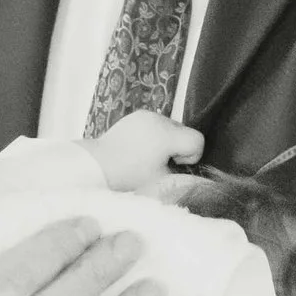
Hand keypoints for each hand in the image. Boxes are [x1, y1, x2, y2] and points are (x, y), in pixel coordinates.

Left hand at [84, 112, 202, 192]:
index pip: (197, 139)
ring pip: (171, 127)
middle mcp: (159, 119)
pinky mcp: (137, 115)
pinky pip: (156, 124)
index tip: (174, 164)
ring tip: (148, 156)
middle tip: (159, 163)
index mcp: (166, 135)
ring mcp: (147, 115)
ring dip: (166, 141)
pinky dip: (154, 135)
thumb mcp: (161, 181)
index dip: (191, 156)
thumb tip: (192, 174)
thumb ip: (182, 176)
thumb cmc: (130, 176)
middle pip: (184, 131)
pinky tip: (140, 147)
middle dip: (177, 148)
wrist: (97, 166)